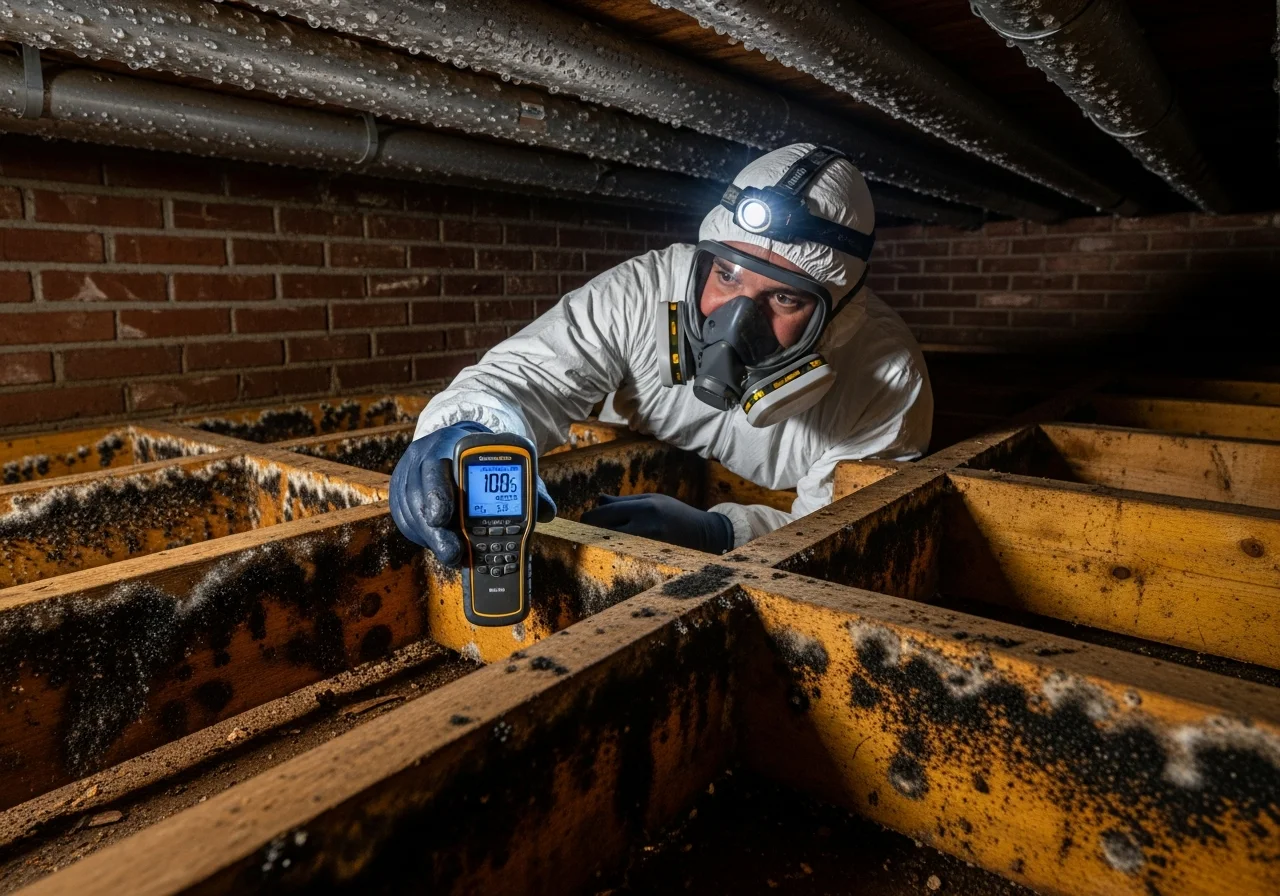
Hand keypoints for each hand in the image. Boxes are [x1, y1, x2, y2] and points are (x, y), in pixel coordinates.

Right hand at [389, 422, 556, 566]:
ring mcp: (407, 478)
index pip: (437, 464)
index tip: (443, 517)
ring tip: (454, 556)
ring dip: (432, 539)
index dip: (438, 492)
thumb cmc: (482, 462)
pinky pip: (407, 522)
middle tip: (453, 552)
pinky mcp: (400, 497)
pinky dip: (424, 538)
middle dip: (434, 528)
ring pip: (411, 512)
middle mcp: (422, 457)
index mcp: (449, 443)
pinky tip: (439, 546)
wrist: (453, 448)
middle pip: (419, 494)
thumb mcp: (504, 467)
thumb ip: (526, 487)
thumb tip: (547, 511)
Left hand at [580, 493, 733, 553]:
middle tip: (583, 533)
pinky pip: (625, 553)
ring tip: (597, 541)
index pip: (607, 511)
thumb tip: (598, 500)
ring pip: (612, 543)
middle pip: (606, 528)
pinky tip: (615, 551)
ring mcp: (650, 541)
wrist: (704, 534)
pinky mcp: (652, 555)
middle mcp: (646, 522)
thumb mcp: (653, 501)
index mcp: (645, 505)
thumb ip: (625, 502)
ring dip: (602, 542)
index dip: (590, 517)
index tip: (583, 520)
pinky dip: (616, 551)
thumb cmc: (674, 514)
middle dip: (591, 530)